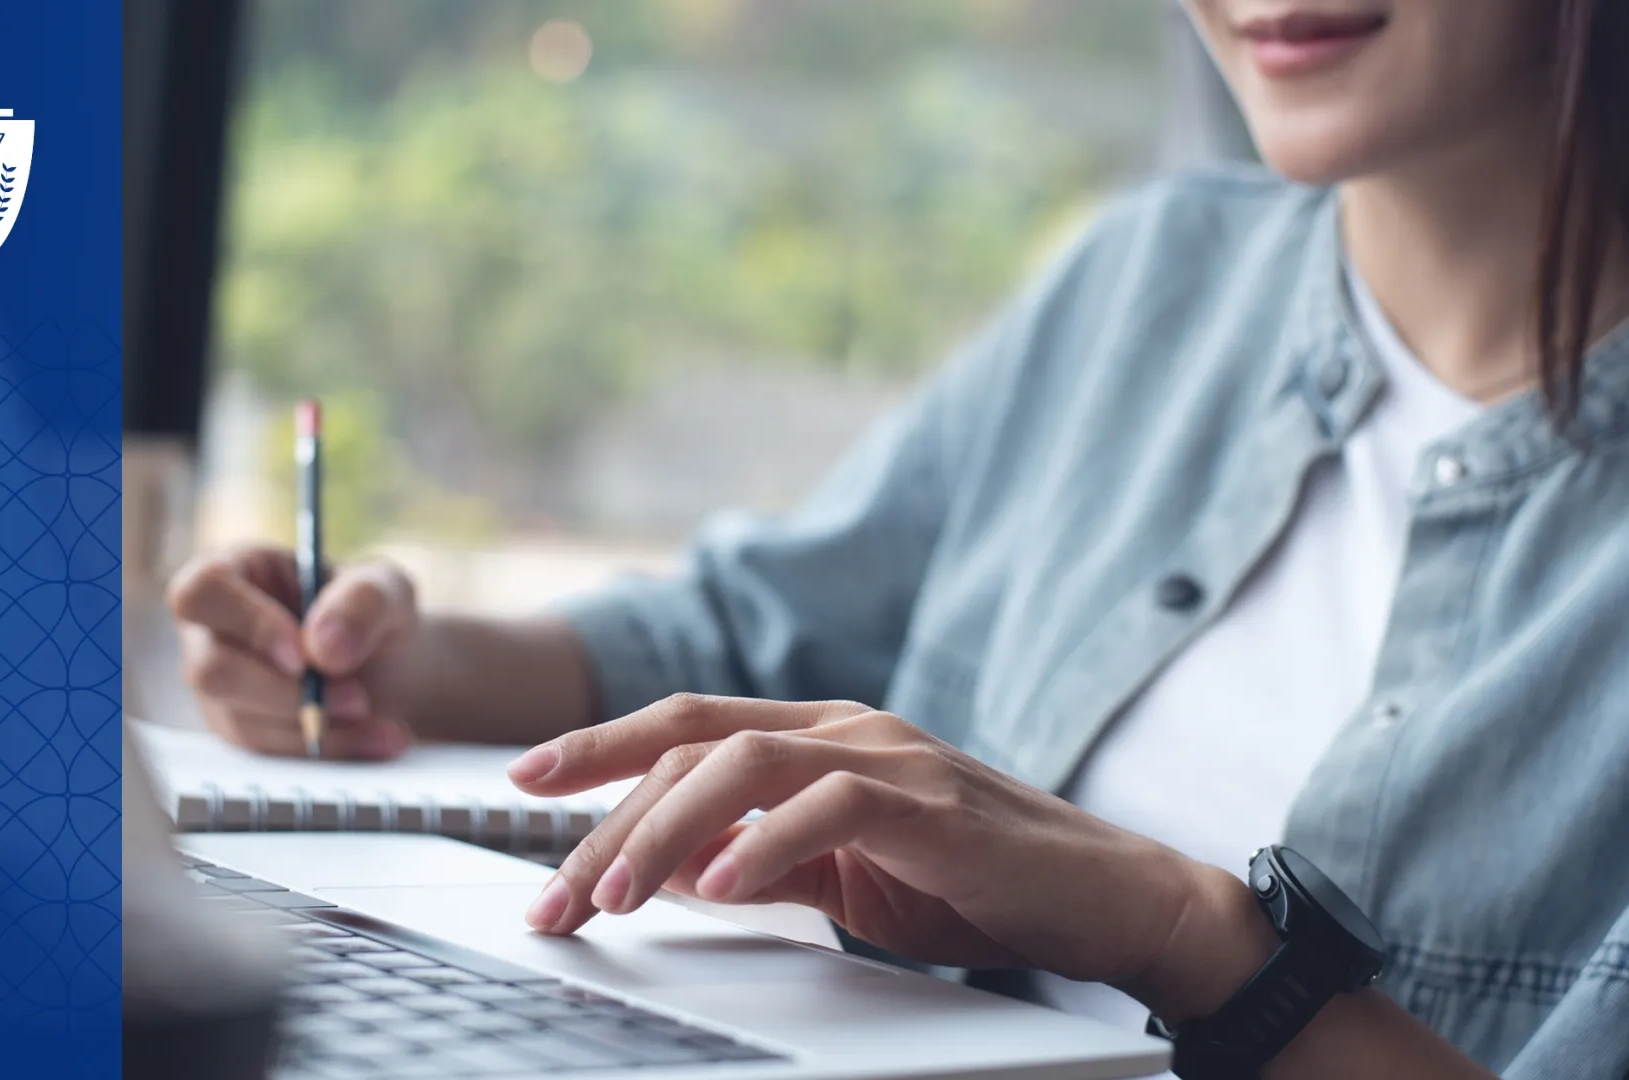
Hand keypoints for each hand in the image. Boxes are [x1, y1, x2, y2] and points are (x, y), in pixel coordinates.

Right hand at [166, 544, 418, 759]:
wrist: (389, 665)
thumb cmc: (372, 612)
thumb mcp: (387, 589)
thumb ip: (363, 602)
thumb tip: (324, 648)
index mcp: (233, 573)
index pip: (203, 593)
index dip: (247, 625)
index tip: (302, 655)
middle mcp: (212, 632)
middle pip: (212, 671)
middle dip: (288, 693)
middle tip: (358, 699)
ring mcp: (221, 688)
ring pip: (242, 723)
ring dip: (319, 729)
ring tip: (386, 724)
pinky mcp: (243, 732)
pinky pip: (271, 754)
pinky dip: (331, 750)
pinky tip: (381, 740)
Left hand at [506, 694, 1267, 1009]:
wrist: (1106, 899)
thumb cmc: (973, 884)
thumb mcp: (844, 878)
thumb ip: (762, 861)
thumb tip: (670, 869)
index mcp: (821, 738)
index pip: (688, 726)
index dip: (601, 746)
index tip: (522, 782)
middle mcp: (847, 729)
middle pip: (697, 741)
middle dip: (607, 810)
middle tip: (552, 890)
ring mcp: (891, 756)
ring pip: (748, 762)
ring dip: (667, 830)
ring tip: (613, 894)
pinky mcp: (933, 802)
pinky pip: (831, 809)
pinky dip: (765, 847)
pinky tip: (718, 891)